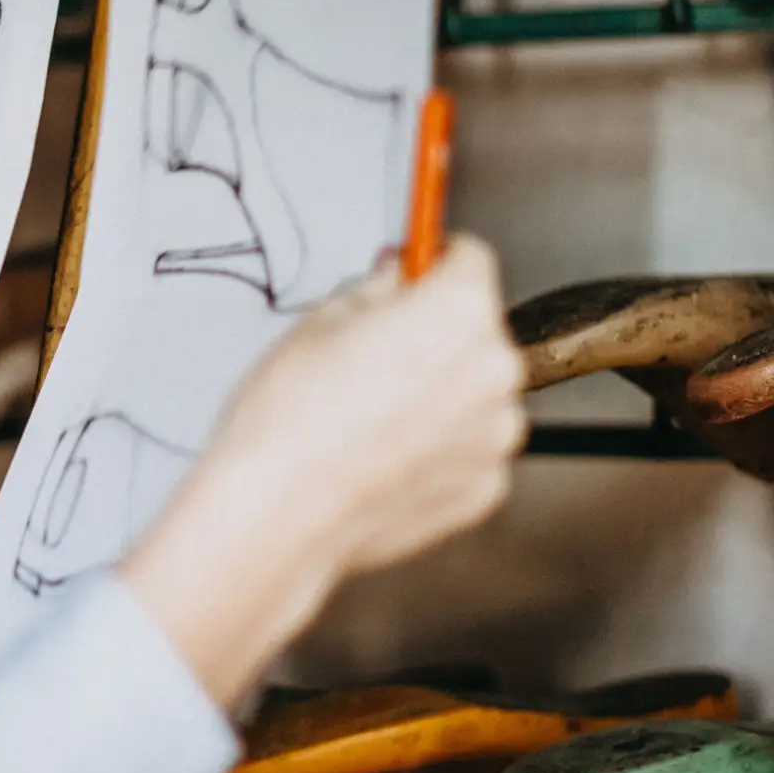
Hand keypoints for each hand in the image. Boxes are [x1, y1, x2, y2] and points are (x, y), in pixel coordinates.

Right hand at [120, 236, 525, 706]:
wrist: (277, 513)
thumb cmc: (291, 419)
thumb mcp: (319, 321)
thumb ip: (374, 291)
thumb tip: (392, 281)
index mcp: (460, 311)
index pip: (470, 259)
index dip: (434, 262)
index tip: (417, 272)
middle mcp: (496, 371)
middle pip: (476, 331)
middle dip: (434, 334)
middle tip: (374, 352)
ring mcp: (496, 438)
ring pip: (475, 395)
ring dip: (440, 395)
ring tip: (371, 412)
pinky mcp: (484, 491)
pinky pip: (469, 451)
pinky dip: (437, 449)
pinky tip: (383, 454)